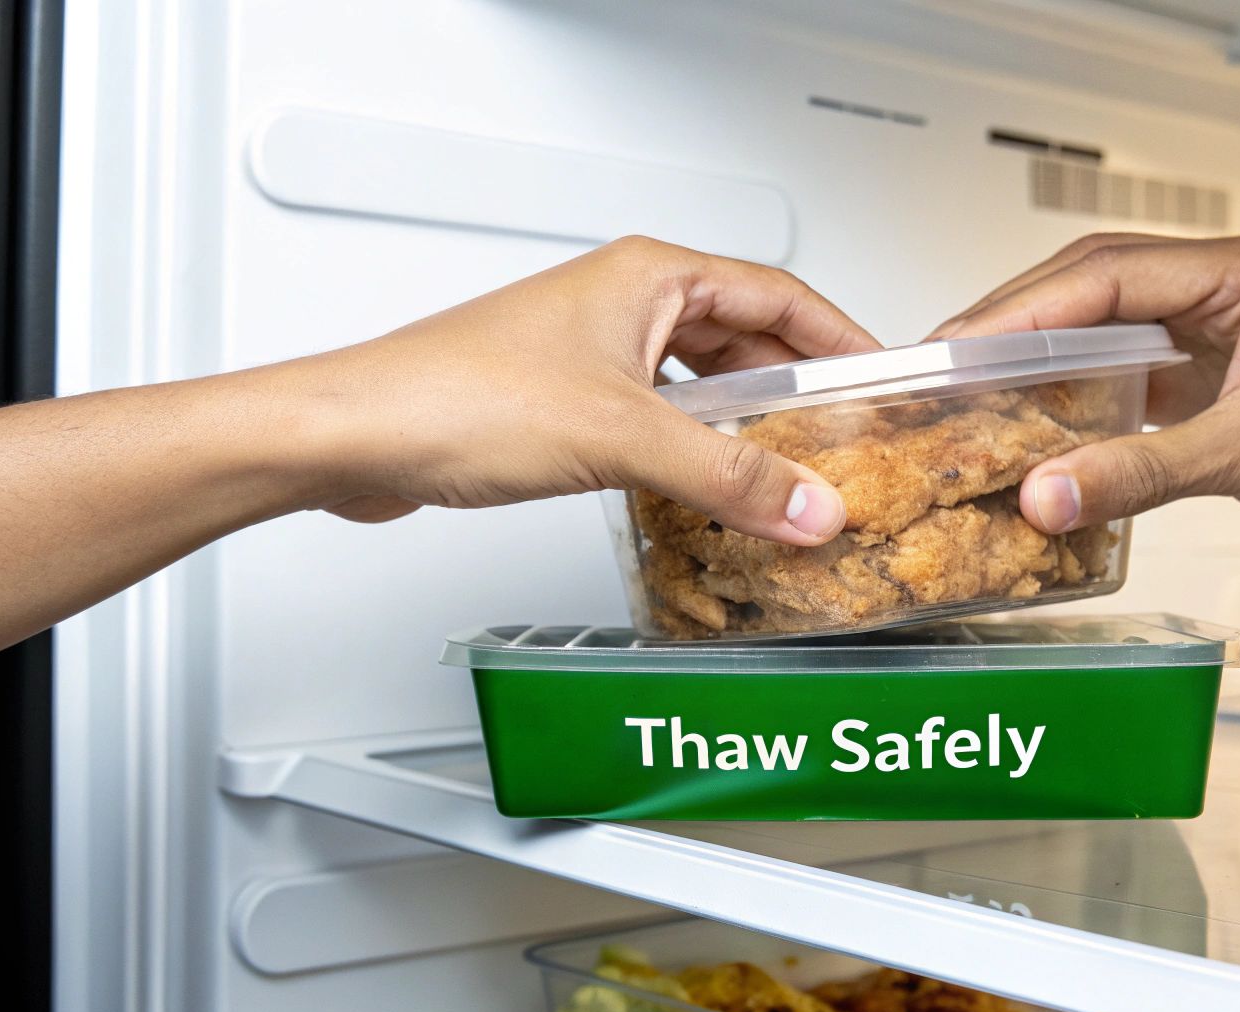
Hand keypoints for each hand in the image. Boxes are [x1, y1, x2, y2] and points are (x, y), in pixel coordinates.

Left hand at [0, 237, 874, 673]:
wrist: (355, 438)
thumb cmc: (456, 399)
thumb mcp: (623, 437)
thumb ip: (729, 477)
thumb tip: (810, 506)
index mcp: (649, 277)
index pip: (779, 294)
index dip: (840, 336)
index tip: (884, 380)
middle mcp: (623, 304)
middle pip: (743, 338)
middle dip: (796, 390)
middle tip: (844, 441)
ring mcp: (592, 351)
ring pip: (698, 383)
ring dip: (743, 427)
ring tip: (787, 474)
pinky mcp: (564, 400)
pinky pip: (658, 418)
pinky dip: (693, 452)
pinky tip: (706, 493)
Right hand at [931, 232, 1239, 547]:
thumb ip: (1141, 474)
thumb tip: (1047, 492)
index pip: (1111, 272)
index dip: (1027, 306)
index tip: (964, 339)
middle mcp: (1227, 283)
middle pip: (1096, 282)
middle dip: (1019, 317)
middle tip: (947, 357)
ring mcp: (1216, 322)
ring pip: (1106, 317)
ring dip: (1043, 346)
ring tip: (973, 378)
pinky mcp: (1209, 364)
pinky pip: (1126, 361)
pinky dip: (1076, 383)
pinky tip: (1035, 410)